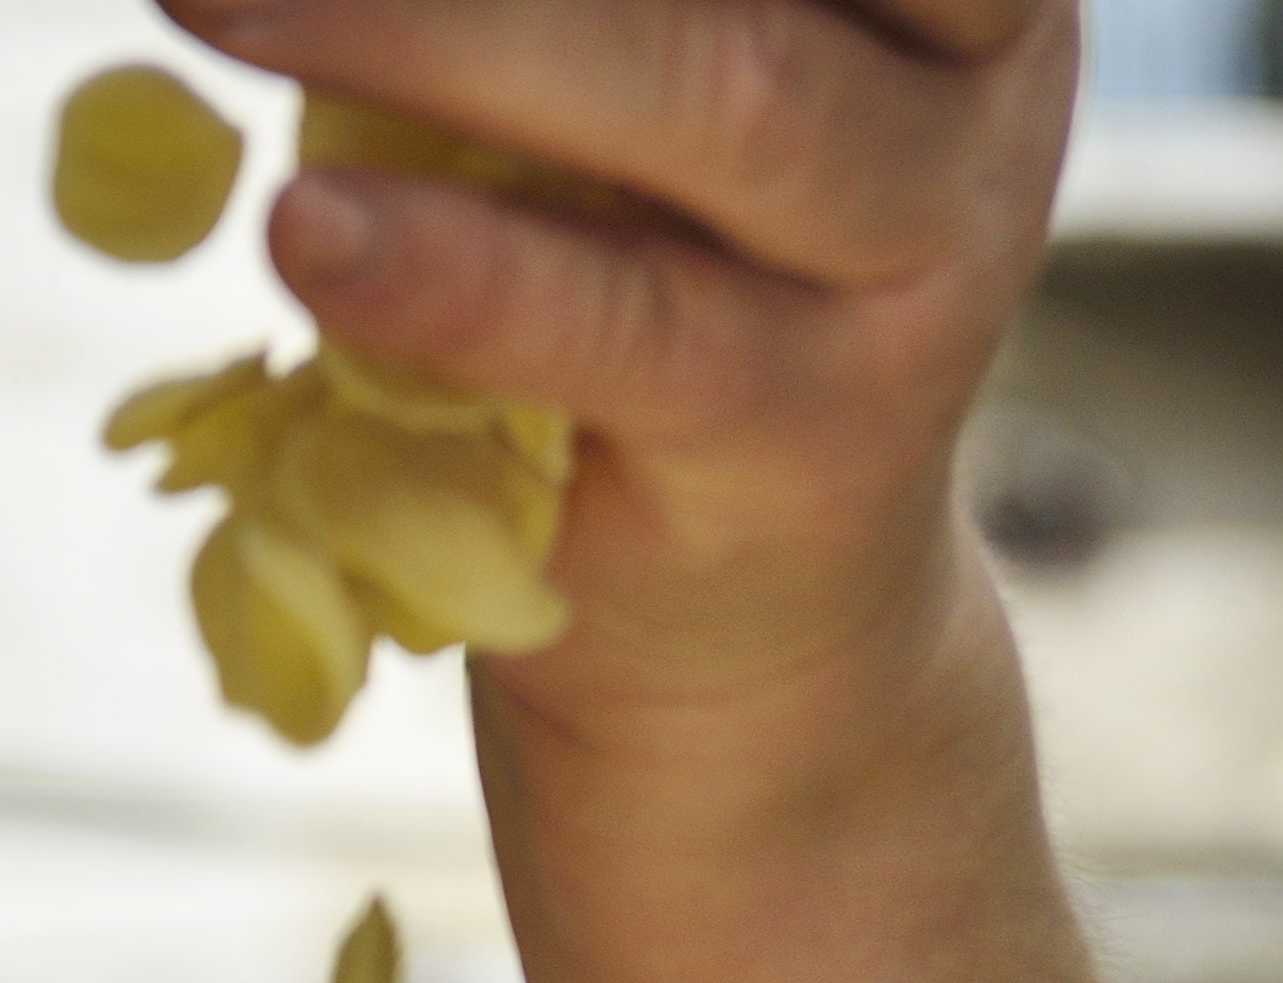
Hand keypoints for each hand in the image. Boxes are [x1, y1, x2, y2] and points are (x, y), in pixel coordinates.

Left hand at [163, 0, 1076, 768]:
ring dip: (440, 31)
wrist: (739, 624)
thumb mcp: (623, 66)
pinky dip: (454, 273)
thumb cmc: (651, 271)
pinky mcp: (812, 438)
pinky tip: (306, 229)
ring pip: (708, 94)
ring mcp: (917, 255)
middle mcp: (976, 64)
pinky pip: (621, 330)